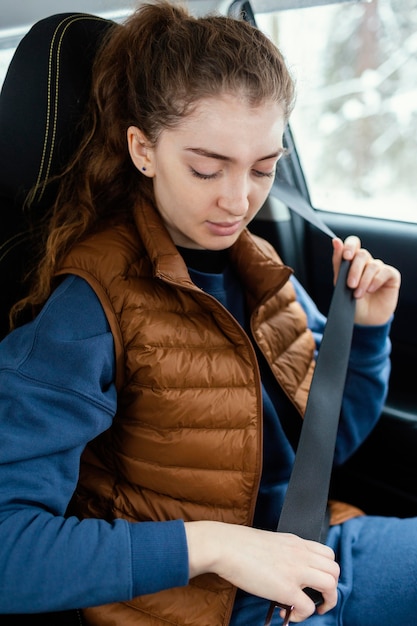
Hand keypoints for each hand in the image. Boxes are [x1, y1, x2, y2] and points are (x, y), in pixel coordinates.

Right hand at [185, 521, 338, 621]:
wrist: (224, 546)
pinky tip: (289, 614)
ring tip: (309, 609)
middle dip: (331, 588)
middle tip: (318, 599)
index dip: (326, 570)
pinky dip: (303, 615)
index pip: (328, 554)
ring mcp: (295, 571)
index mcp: (296, 542)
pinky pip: (308, 607)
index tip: (316, 582)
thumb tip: (285, 570)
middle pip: (334, 569)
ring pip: (330, 586)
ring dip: (325, 601)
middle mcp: (300, 554)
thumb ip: (284, 552)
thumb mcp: (270, 541)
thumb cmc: (239, 543)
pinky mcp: (286, 589)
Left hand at [332, 236, 400, 325]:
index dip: (350, 246)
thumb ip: (338, 263)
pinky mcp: (391, 276)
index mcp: (353, 261)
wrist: (363, 320)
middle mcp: (367, 262)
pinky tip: (371, 290)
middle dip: (354, 270)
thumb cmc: (351, 301)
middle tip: (350, 285)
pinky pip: (384, 272)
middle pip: (362, 254)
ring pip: (373, 265)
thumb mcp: (340, 284)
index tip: (346, 256)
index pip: (353, 243)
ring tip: (358, 294)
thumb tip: (336, 241)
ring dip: (364, 280)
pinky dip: (376, 281)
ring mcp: (379, 268)